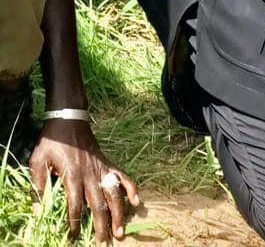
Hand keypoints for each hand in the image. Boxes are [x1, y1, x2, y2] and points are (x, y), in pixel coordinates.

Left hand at [29, 120, 139, 244]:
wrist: (69, 121)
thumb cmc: (51, 142)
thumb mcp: (37, 162)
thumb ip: (37, 186)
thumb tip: (37, 211)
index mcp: (72, 176)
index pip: (74, 206)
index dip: (73, 223)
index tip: (72, 238)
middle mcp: (90, 175)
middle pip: (98, 205)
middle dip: (101, 226)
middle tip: (104, 243)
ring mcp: (102, 169)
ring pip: (114, 195)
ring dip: (119, 214)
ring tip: (120, 231)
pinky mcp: (109, 164)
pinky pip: (124, 177)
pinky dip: (131, 188)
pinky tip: (137, 201)